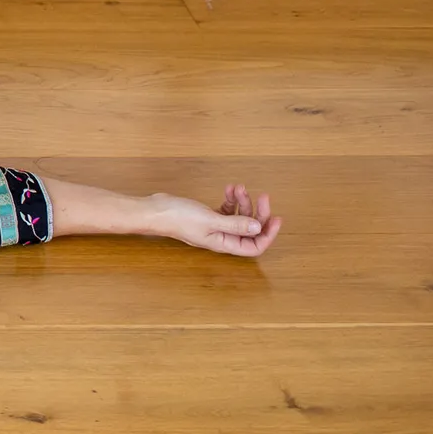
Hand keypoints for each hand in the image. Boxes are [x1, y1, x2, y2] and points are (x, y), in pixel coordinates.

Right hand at [152, 184, 281, 256]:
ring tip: (238, 187)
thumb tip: (258, 227)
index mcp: (224, 243)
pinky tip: (229, 189)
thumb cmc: (179, 218)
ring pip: (239, 217)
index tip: (276, 218)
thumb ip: (235, 224)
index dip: (268, 235)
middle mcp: (222, 237)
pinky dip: (231, 199)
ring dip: (242, 202)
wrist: (156, 210)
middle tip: (262, 196)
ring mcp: (215, 226)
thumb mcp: (210, 220)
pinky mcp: (208, 216)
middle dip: (258, 213)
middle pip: (250, 229)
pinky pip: (227, 209)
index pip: (254, 246)